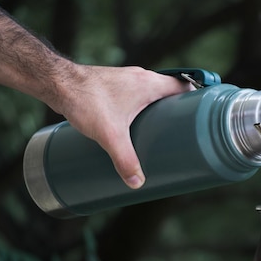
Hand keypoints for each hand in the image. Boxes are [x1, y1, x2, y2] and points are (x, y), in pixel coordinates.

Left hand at [47, 64, 190, 188]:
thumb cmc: (86, 100)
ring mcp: (125, 80)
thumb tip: (136, 183)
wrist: (57, 83)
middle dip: (177, 108)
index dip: (196, 95)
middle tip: (182, 128)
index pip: (183, 85)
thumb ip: (125, 160)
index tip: (203, 110)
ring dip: (157, 107)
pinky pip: (134, 94)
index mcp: (148, 84)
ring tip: (160, 129)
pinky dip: (140, 106)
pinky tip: (132, 123)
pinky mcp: (111, 85)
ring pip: (150, 93)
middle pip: (168, 91)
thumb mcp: (110, 135)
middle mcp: (140, 77)